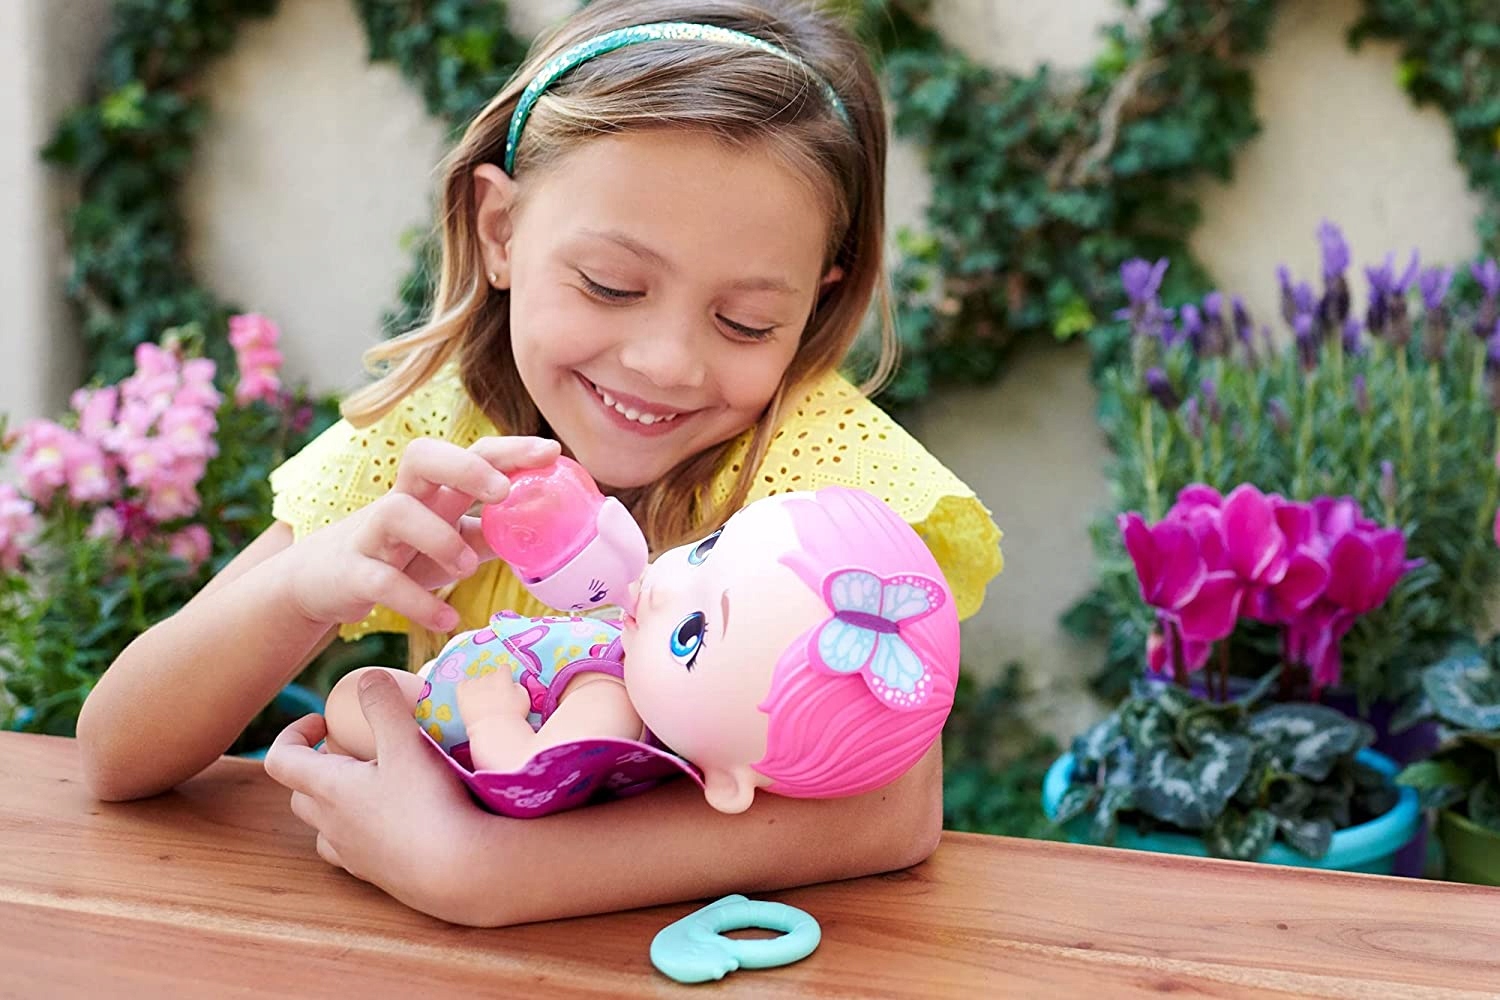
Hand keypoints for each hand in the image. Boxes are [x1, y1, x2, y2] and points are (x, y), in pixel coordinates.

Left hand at [263, 670, 496, 922]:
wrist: (458, 872)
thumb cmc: (428, 804)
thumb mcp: (406, 743)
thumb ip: (383, 705)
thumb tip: (367, 677)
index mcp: (328, 790)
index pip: (280, 760)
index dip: (293, 733)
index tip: (324, 721)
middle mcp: (332, 826)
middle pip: (301, 794)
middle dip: (318, 767)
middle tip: (355, 751)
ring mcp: (354, 855)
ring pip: (325, 827)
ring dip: (337, 803)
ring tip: (375, 786)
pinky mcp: (380, 875)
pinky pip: (356, 851)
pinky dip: (364, 831)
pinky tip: (399, 820)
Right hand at [280, 435, 559, 631]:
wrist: (321, 581)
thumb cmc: (399, 554)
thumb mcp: (448, 543)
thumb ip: (491, 535)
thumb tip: (546, 534)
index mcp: (433, 492)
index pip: (471, 454)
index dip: (510, 450)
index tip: (551, 452)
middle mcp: (402, 502)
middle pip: (422, 457)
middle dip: (466, 467)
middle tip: (502, 493)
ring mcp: (372, 535)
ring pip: (396, 512)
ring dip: (440, 538)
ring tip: (468, 568)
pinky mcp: (353, 574)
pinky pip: (382, 581)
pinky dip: (418, 602)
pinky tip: (447, 618)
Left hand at [455, 671, 531, 724]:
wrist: (494, 729)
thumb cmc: (513, 716)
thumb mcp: (524, 699)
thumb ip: (518, 687)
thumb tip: (512, 685)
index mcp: (503, 676)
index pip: (504, 668)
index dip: (506, 676)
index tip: (506, 685)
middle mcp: (487, 677)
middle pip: (490, 676)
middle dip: (493, 684)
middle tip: (495, 699)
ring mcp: (473, 684)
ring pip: (476, 682)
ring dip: (480, 689)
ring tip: (482, 702)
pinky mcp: (462, 693)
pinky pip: (462, 685)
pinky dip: (465, 690)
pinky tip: (470, 698)